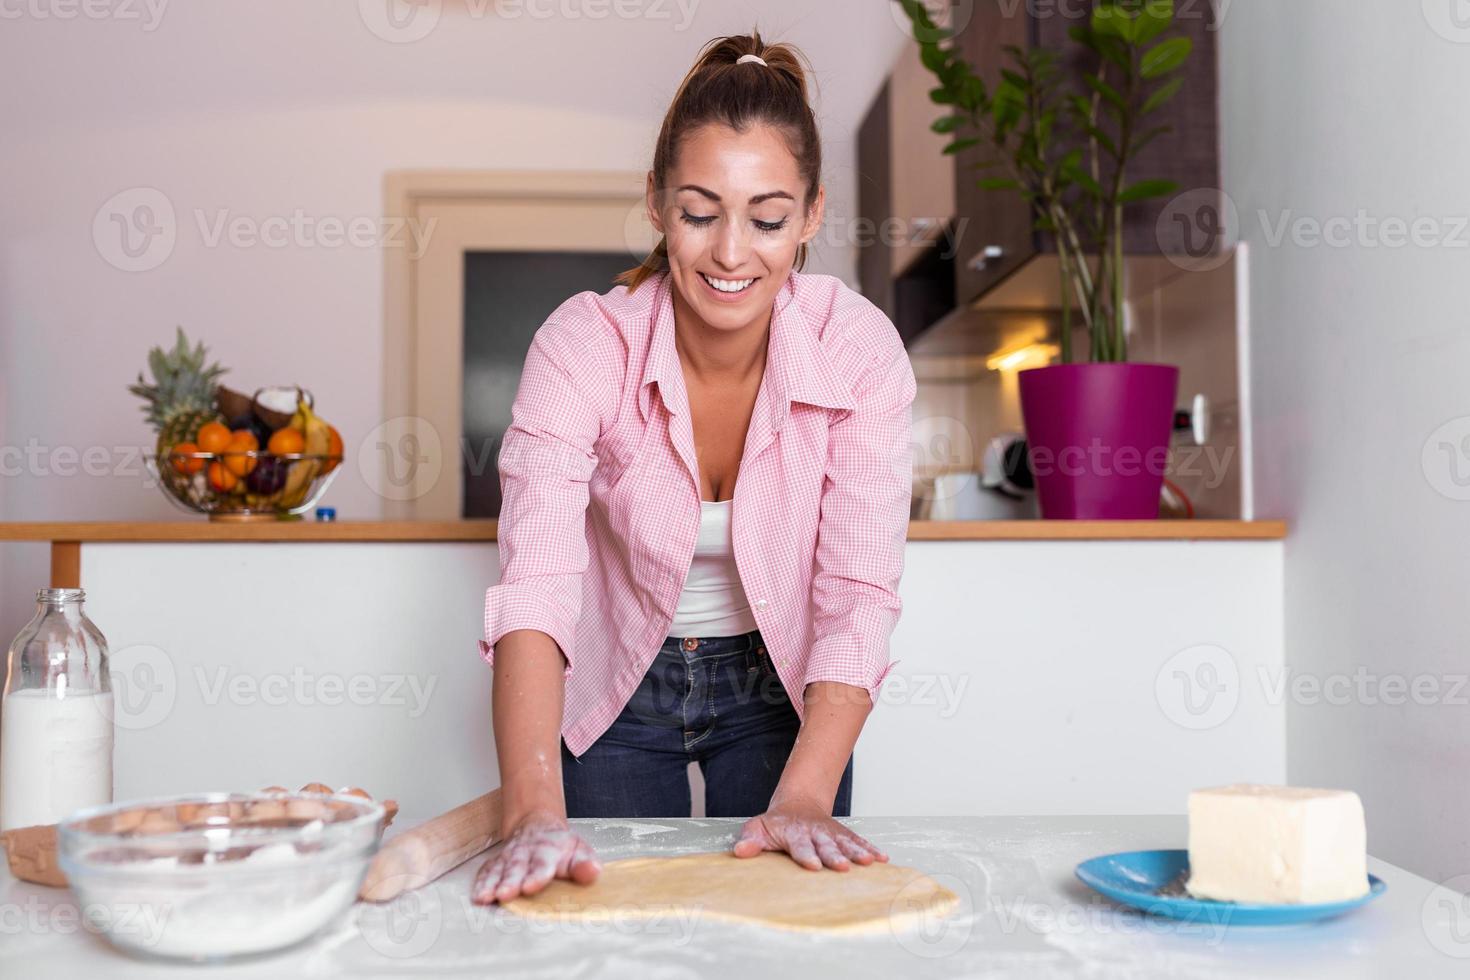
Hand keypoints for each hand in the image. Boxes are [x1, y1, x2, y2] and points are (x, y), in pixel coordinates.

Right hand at [471, 811, 600, 904]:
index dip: (537, 875)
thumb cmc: (559, 846)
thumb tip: (592, 871)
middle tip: (505, 894)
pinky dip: (480, 883)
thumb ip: (585, 864)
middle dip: (510, 882)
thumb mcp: (578, 851)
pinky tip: (477, 895)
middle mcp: (525, 853)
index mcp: (548, 851)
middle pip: (516, 868)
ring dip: (491, 883)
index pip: (542, 864)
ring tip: (485, 897)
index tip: (532, 886)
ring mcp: (509, 858)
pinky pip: (486, 872)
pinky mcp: (497, 863)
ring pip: (498, 870)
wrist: (537, 826)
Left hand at [732, 797, 888, 871]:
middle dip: (834, 856)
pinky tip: (883, 859)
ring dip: (857, 852)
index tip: (813, 866)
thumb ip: (751, 841)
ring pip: (846, 843)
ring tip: (869, 862)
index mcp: (794, 833)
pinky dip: (871, 849)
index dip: (806, 855)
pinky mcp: (844, 836)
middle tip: (842, 867)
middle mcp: (816, 833)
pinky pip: (859, 842)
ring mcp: (832, 834)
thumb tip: (739, 851)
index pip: (800, 846)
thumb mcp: (758, 828)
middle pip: (826, 845)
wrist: (798, 804)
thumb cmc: (776, 824)